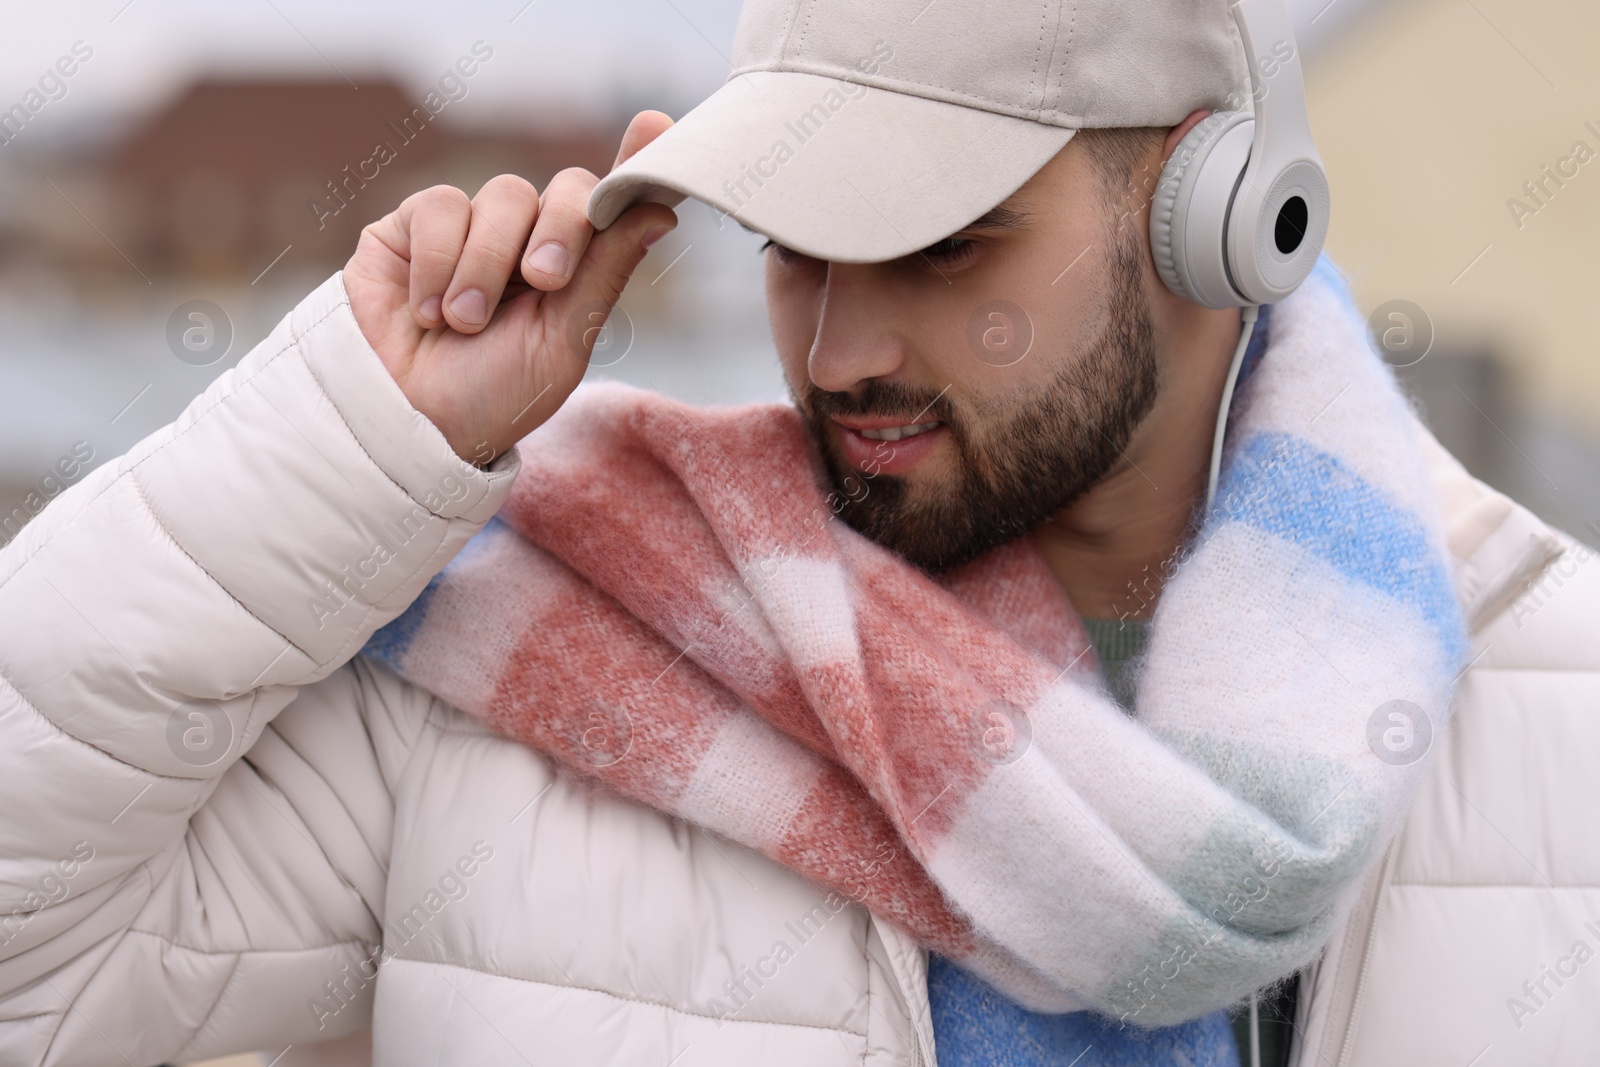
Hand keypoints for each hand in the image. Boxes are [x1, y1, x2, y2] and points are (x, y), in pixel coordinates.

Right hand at [344, 111, 678, 464]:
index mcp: (576, 270)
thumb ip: (606, 271)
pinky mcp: (412, 226)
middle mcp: (529, 239)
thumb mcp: (562, 342)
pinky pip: (441, 207)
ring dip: (488, 266)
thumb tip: (662, 210)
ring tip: (464, 323)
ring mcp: (472, 228)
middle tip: (544, 282)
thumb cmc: (492, 395)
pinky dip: (438, 262)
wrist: (407, 421)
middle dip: (563, 230)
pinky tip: (426, 310)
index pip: (612, 205)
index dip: (636, 163)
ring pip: (504, 196)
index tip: (657, 125)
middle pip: (567, 189)